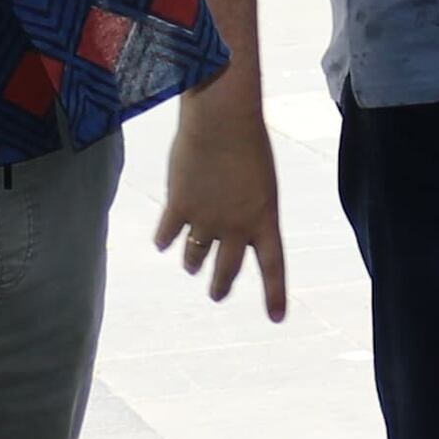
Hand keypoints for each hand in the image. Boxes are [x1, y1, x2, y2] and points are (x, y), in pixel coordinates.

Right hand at [153, 103, 290, 320]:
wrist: (221, 118)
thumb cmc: (247, 139)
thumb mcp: (260, 179)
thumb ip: (247, 206)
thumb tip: (220, 223)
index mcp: (265, 219)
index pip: (273, 267)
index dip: (275, 295)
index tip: (276, 319)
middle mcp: (237, 227)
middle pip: (228, 271)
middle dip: (221, 286)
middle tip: (217, 295)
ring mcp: (206, 220)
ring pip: (195, 258)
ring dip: (193, 264)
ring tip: (191, 267)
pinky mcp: (179, 207)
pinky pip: (167, 235)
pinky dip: (164, 240)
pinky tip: (162, 243)